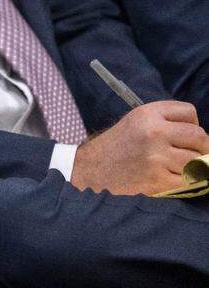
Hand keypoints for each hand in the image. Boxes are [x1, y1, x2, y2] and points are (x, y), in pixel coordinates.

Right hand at [71, 101, 208, 194]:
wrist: (94, 166)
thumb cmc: (120, 142)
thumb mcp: (138, 119)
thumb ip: (167, 120)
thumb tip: (201, 136)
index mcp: (148, 114)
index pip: (189, 112)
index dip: (192, 123)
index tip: (185, 134)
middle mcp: (154, 132)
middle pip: (199, 137)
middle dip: (202, 146)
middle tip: (194, 153)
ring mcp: (156, 157)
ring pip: (197, 161)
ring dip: (193, 165)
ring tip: (179, 165)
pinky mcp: (157, 179)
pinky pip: (188, 180)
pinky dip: (185, 180)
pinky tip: (172, 176)